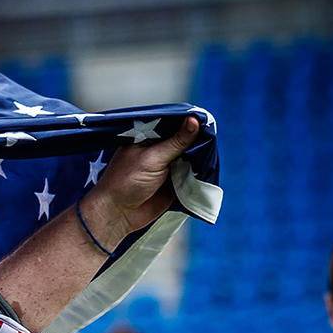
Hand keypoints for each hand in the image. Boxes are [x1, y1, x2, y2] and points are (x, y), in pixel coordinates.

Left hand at [79, 114, 201, 239]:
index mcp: (148, 138)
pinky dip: (201, 171)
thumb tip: (194, 120)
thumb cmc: (126, 182)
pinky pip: (193, 174)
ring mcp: (169, 166)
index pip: (173, 124)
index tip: (206, 118)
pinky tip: (210, 166)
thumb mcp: (152, 158)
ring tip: (213, 150)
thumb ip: (176, 142)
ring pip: (192, 156)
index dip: (189, 121)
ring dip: (201, 155)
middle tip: (213, 134)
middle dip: (198, 138)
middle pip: (185, 140)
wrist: (119, 214)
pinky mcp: (176, 182)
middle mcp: (159, 150)